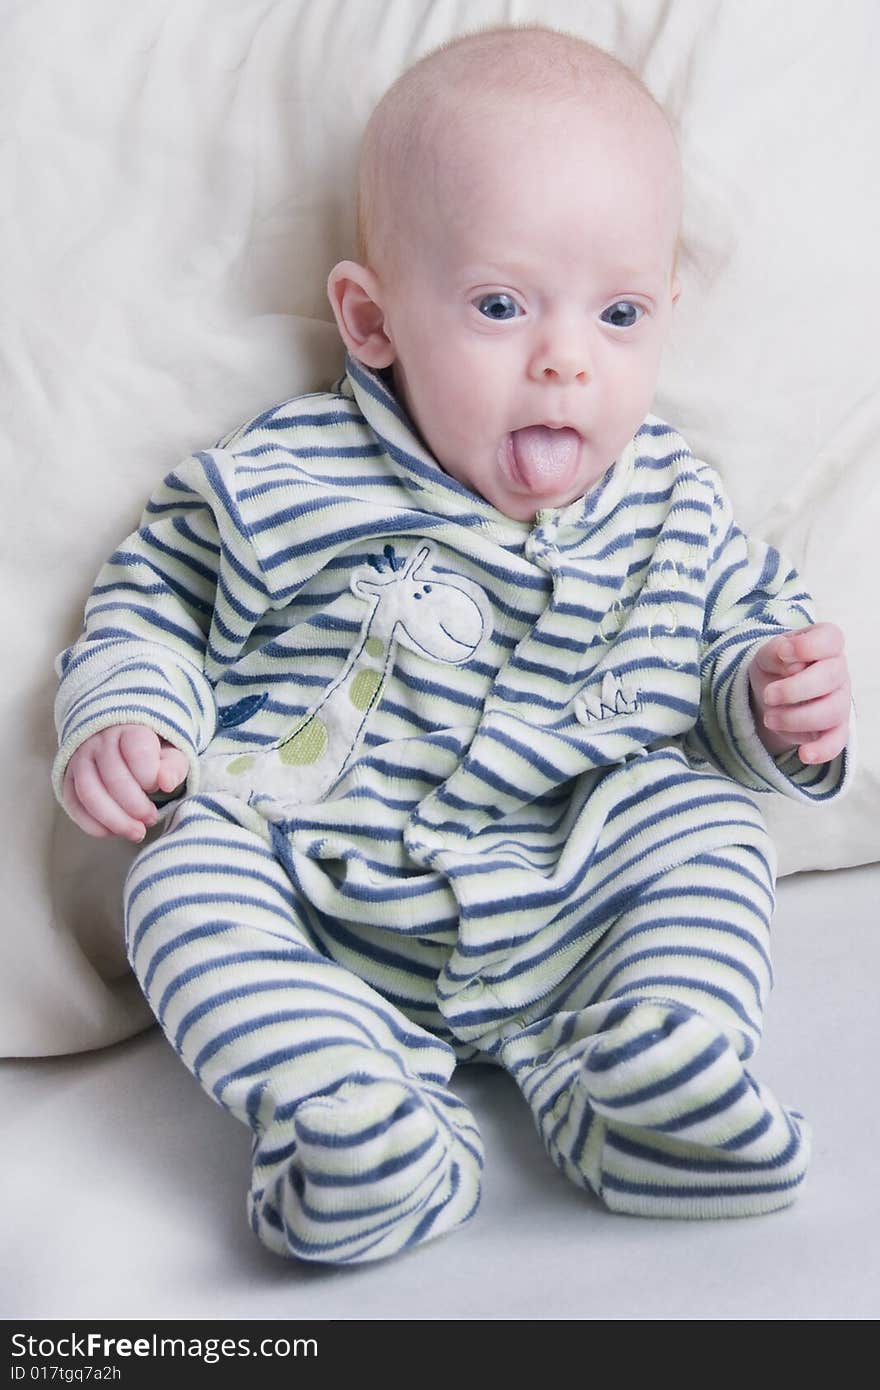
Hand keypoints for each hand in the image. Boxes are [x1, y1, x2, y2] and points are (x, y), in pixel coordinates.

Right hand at [62, 725, 188, 842]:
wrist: (122, 746)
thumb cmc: (151, 755)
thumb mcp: (171, 755)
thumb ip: (173, 767)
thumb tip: (166, 783)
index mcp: (129, 729)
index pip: (137, 751)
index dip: (149, 776)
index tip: (158, 787)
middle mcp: (99, 741)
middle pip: (112, 777)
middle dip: (135, 806)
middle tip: (151, 819)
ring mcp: (80, 759)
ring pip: (89, 793)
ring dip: (114, 820)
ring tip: (136, 832)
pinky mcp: (68, 779)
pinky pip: (74, 804)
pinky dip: (93, 825)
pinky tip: (114, 832)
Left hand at [749, 623, 850, 764]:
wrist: (773, 694)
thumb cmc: (775, 668)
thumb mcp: (766, 655)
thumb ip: (775, 651)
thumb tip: (787, 657)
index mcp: (825, 644)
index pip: (830, 639)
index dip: (809, 646)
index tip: (784, 653)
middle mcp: (838, 670)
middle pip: (831, 677)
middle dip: (795, 689)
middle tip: (768, 696)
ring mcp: (840, 700)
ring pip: (831, 711)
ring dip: (795, 718)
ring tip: (769, 718)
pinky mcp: (835, 728)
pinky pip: (837, 741)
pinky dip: (822, 750)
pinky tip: (804, 754)